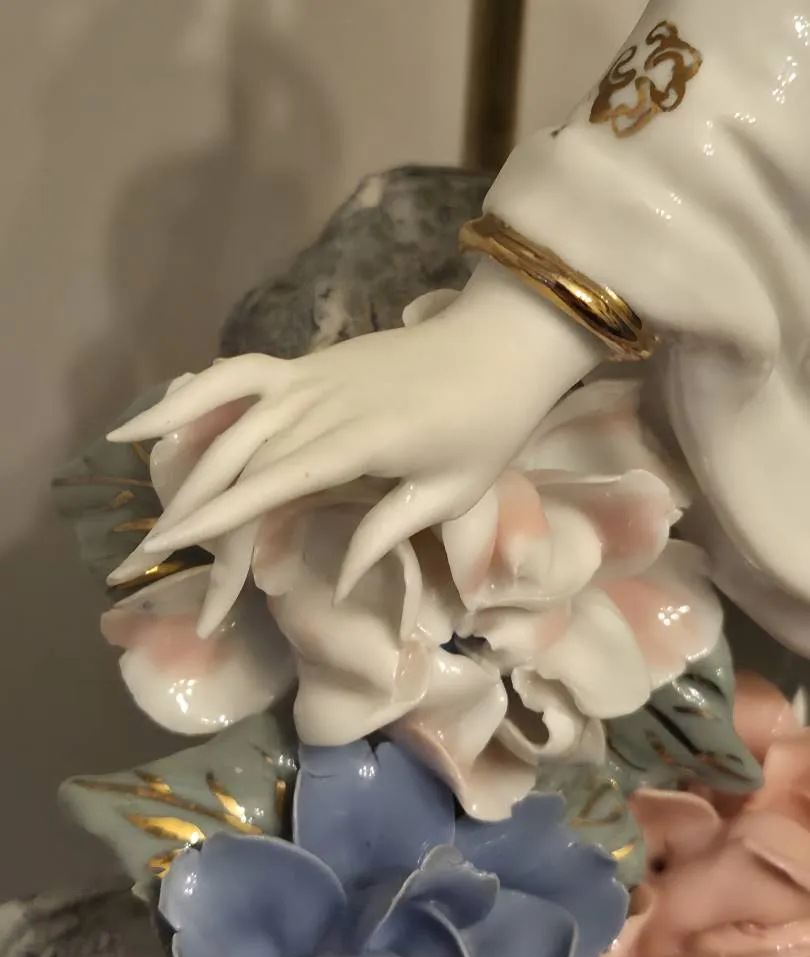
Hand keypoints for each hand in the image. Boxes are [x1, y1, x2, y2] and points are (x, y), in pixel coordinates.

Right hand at [109, 262, 598, 599]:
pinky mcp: (306, 363)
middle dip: (192, 511)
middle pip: (239, 462)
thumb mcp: (450, 491)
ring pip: (227, 422)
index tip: (169, 545)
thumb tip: (331, 584)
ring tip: (150, 505)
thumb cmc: (489, 424)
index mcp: (359, 442)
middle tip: (150, 558)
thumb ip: (384, 532)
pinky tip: (155, 413)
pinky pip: (238, 376)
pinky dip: (193, 392)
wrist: (503, 341)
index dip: (215, 516)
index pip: (269, 483)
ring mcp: (307, 377)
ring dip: (181, 465)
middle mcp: (319, 405)